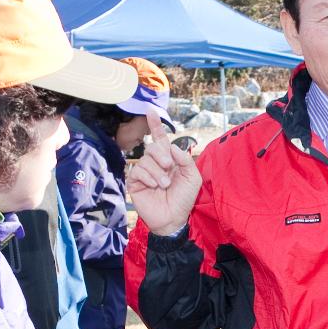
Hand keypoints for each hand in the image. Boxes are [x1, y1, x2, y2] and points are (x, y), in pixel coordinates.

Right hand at [127, 111, 201, 236]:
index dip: (155, 124)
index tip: (150, 110)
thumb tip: (172, 147)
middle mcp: (155, 163)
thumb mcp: (192, 177)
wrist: (174, 218)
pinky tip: (153, 186)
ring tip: (164, 184)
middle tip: (169, 167)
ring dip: (158, 171)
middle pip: (153, 147)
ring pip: (146, 160)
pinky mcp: (134, 182)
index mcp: (169, 159)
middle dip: (162, 155)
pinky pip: (137, 171)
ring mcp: (144, 172)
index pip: (160, 138)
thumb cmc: (184, 198)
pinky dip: (148, 177)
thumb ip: (185, 160)